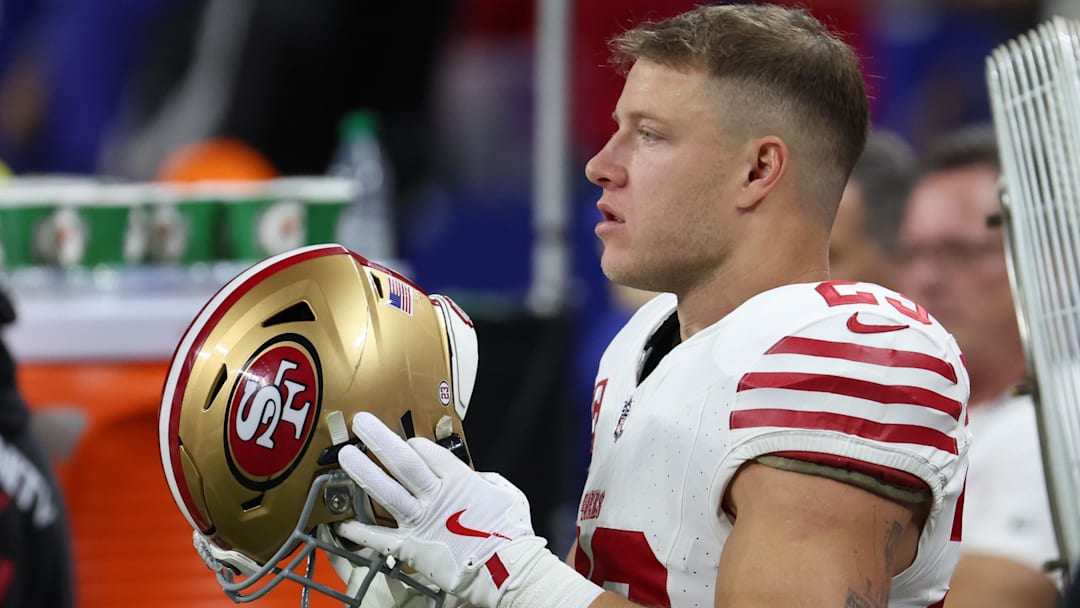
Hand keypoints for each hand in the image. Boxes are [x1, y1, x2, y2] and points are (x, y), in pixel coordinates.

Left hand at [335, 412, 546, 607]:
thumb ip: (488, 479)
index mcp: (460, 480)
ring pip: (386, 491)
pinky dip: (360, 531)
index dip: (414, 443)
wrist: (508, 570)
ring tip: (346, 455)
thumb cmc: (513, 533)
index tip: (406, 441)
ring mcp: (421, 521)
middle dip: (380, 439)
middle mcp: (436, 496)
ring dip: (364, 471)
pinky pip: (380, 538)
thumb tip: (476, 476)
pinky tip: (343, 522)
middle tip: (361, 422)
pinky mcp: (411, 548)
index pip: (428, 451)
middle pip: (402, 462)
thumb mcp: (508, 494)